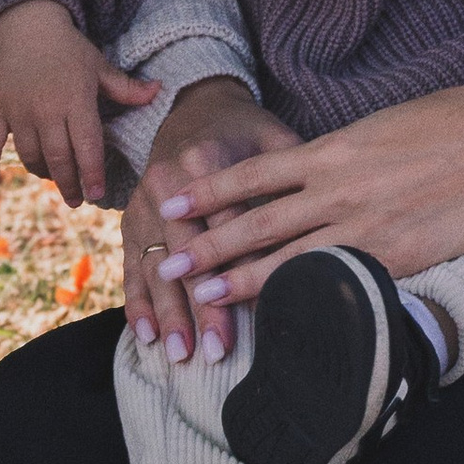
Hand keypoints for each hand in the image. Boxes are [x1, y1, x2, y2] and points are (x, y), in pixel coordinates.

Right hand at [0, 0, 157, 210]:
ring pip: (29, 154)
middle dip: (69, 183)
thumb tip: (160, 90)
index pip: (86, 145)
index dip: (92, 173)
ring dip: (42, 172)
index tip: (97, 194)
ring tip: (54, 179)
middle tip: (77, 200)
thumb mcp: (99, 66)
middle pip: (57, 157)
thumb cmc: (69, 50)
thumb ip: (126, 87)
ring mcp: (18, 110)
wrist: (27, 25)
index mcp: (75, 100)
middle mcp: (45, 109)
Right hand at [124, 77, 299, 359]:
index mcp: (206, 159)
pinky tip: (147, 337)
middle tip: (217, 352)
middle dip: (201, 306)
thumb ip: (296, 178)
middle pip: (187, 253)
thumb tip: (333, 222)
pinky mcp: (129, 219)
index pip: (228, 226)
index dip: (241, 271)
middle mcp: (167, 181)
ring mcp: (142, 203)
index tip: (256, 312)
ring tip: (183, 355)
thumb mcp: (273, 137)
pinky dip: (137, 303)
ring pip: (155, 267)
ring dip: (169, 314)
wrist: (195, 108)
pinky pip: (130, 266)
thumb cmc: (245, 129)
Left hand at [155, 72, 463, 305]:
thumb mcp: (384, 127)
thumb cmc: (452, 123)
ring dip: (240, 279)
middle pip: (257, 221)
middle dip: (206, 244)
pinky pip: (339, 279)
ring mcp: (366, 226)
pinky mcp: (396, 256)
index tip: (172, 202)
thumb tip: (316, 169)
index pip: (254, 173)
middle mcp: (339, 189)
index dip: (209, 191)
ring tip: (203, 294)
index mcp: (334, 149)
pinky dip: (304, 295)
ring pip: (288, 259)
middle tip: (165, 261)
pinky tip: (281, 312)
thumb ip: (345, 154)